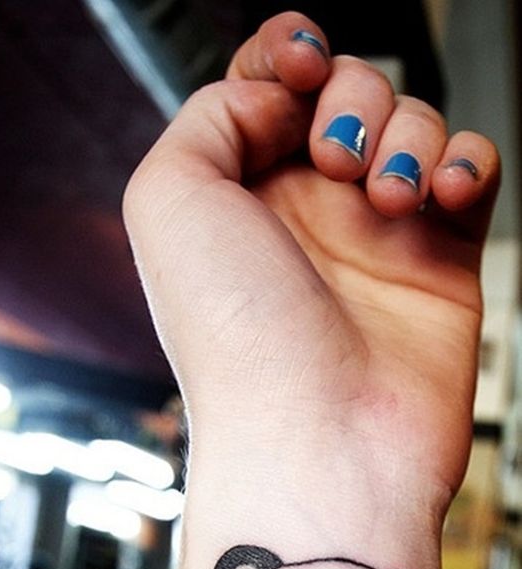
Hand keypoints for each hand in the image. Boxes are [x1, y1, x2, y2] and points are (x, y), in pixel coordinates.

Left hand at [123, 11, 499, 520]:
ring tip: (386, 196)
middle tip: (337, 158)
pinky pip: (471, 174)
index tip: (302, 65)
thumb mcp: (167, 197)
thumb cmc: (236, 337)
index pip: (269, 91)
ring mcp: (375, 241)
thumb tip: (286, 97)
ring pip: (413, 126)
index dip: (289, 56)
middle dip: (351, 98)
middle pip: (347, 97)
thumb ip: (213, 112)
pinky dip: (467, 159)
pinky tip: (442, 192)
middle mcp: (305, 218)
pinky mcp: (442, 266)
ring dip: (407, 133)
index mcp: (237, 200)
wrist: (319, 442)